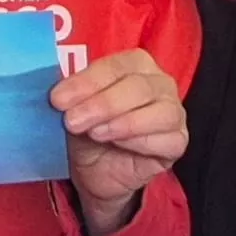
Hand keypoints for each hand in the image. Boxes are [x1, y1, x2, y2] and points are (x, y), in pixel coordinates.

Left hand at [49, 49, 186, 235]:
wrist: (94, 171)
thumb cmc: (85, 129)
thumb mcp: (72, 109)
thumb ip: (69, 95)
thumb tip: (57, 92)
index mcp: (134, 63)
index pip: (115, 65)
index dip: (86, 82)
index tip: (57, 100)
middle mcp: (159, 83)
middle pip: (139, 86)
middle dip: (101, 104)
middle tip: (72, 121)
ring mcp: (174, 111)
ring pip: (161, 111)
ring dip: (122, 122)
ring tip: (93, 133)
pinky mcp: (178, 141)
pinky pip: (169, 139)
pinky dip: (140, 141)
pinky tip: (116, 145)